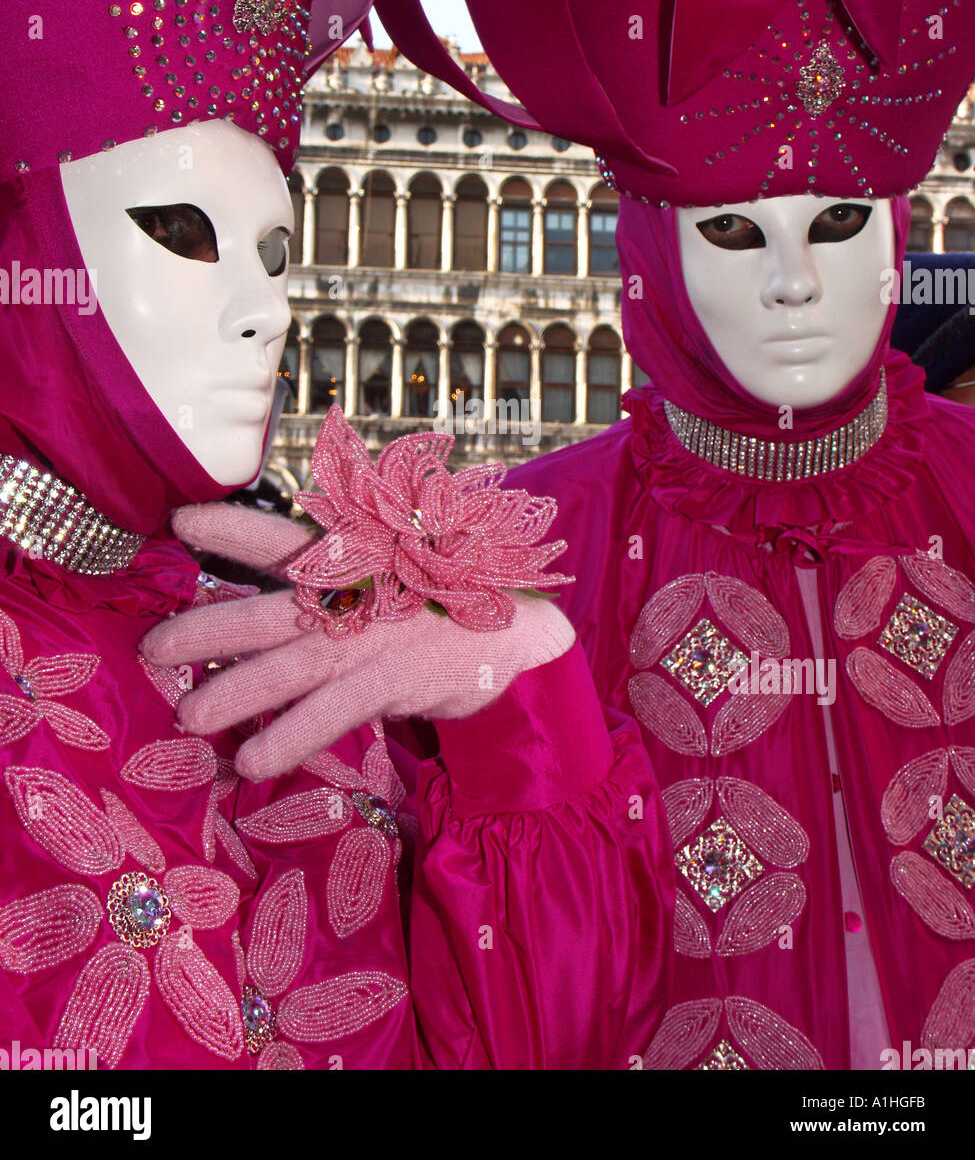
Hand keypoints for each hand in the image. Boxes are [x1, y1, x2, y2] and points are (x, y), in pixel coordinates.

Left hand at [141, 503, 574, 779]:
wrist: (518, 628)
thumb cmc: (438, 599)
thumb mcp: (387, 570)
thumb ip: (331, 579)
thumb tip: (264, 600)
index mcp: (347, 556)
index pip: (277, 537)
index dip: (227, 528)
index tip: (177, 523)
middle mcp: (350, 594)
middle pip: (262, 612)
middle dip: (203, 630)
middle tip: (151, 649)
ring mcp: (368, 640)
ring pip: (285, 669)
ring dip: (232, 693)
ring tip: (187, 717)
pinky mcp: (389, 682)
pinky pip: (327, 715)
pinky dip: (288, 739)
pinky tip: (251, 761)